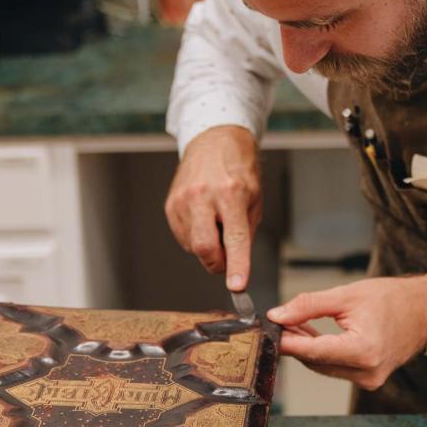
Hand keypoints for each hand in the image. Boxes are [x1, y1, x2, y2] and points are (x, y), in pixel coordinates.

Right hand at [165, 126, 260, 290]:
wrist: (214, 141)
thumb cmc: (238, 168)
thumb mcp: (255, 198)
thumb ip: (246, 232)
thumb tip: (236, 262)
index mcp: (231, 193)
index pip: (235, 238)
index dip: (237, 265)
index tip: (237, 285)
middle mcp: (204, 196)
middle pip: (205, 247)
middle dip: (217, 263)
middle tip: (227, 259)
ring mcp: (183, 200)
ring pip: (193, 245)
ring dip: (208, 247)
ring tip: (217, 223)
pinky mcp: (171, 205)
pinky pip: (183, 236)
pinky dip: (195, 237)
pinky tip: (204, 220)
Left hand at [267, 275, 426, 390]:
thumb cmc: (394, 298)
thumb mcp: (347, 295)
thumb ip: (309, 306)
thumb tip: (279, 315)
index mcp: (363, 351)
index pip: (312, 350)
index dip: (286, 341)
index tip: (268, 330)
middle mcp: (367, 372)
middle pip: (315, 361)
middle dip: (294, 341)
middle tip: (278, 320)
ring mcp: (369, 379)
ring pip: (323, 366)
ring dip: (306, 347)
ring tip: (293, 323)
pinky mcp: (370, 378)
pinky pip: (336, 368)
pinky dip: (322, 353)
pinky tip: (311, 334)